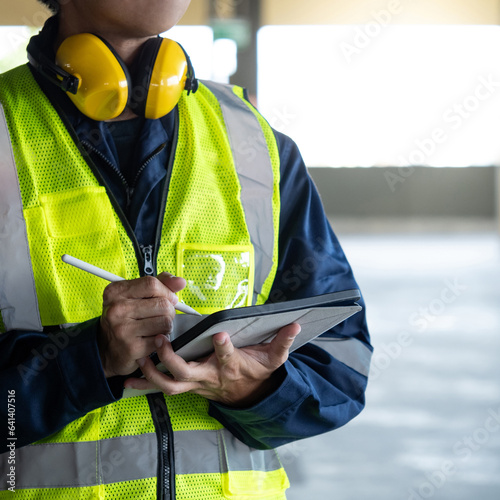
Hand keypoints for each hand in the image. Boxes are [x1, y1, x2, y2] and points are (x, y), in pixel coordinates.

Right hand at [98, 273, 185, 377]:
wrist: (107, 349)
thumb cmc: (125, 319)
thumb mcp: (135, 296)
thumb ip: (159, 284)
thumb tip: (180, 281)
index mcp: (116, 292)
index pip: (152, 284)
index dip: (167, 291)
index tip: (170, 298)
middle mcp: (116, 309)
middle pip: (162, 304)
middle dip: (169, 311)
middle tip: (161, 316)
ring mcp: (122, 329)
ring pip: (165, 322)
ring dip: (167, 326)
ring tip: (156, 328)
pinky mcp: (132, 348)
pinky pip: (161, 339)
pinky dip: (161, 339)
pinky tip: (151, 339)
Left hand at [124, 323, 300, 406]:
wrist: (248, 395)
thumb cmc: (257, 372)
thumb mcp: (274, 358)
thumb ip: (282, 342)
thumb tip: (295, 325)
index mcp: (231, 366)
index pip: (228, 357)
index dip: (223, 348)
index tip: (219, 334)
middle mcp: (210, 377)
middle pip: (187, 374)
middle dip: (172, 359)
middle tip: (162, 342)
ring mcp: (196, 383)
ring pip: (171, 385)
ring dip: (153, 374)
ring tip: (141, 357)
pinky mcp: (187, 385)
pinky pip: (163, 387)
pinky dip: (145, 384)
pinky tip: (128, 378)